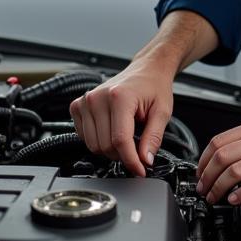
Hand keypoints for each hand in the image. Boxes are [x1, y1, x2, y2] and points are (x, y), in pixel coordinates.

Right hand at [69, 58, 173, 176]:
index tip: (140, 170)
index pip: (120, 140)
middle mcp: (98, 97)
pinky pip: (83, 137)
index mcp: (119, 97)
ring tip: (125, 137)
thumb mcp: (162, 112)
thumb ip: (154, 137)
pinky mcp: (78, 105)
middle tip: (137, 149)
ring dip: (110, 150)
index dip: (131, 161)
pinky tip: (110, 131)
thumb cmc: (154, 87)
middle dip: (122, 155)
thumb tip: (145, 160)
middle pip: (105, 146)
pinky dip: (98, 141)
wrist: (146, 70)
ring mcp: (85, 101)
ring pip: (93, 145)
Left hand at [195, 117, 240, 205]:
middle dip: (207, 177)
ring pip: (234, 172)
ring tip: (215, 198)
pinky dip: (240, 195)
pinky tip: (235, 200)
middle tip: (203, 190)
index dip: (204, 160)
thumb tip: (226, 158)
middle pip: (223, 157)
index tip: (200, 174)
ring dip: (219, 188)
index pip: (219, 141)